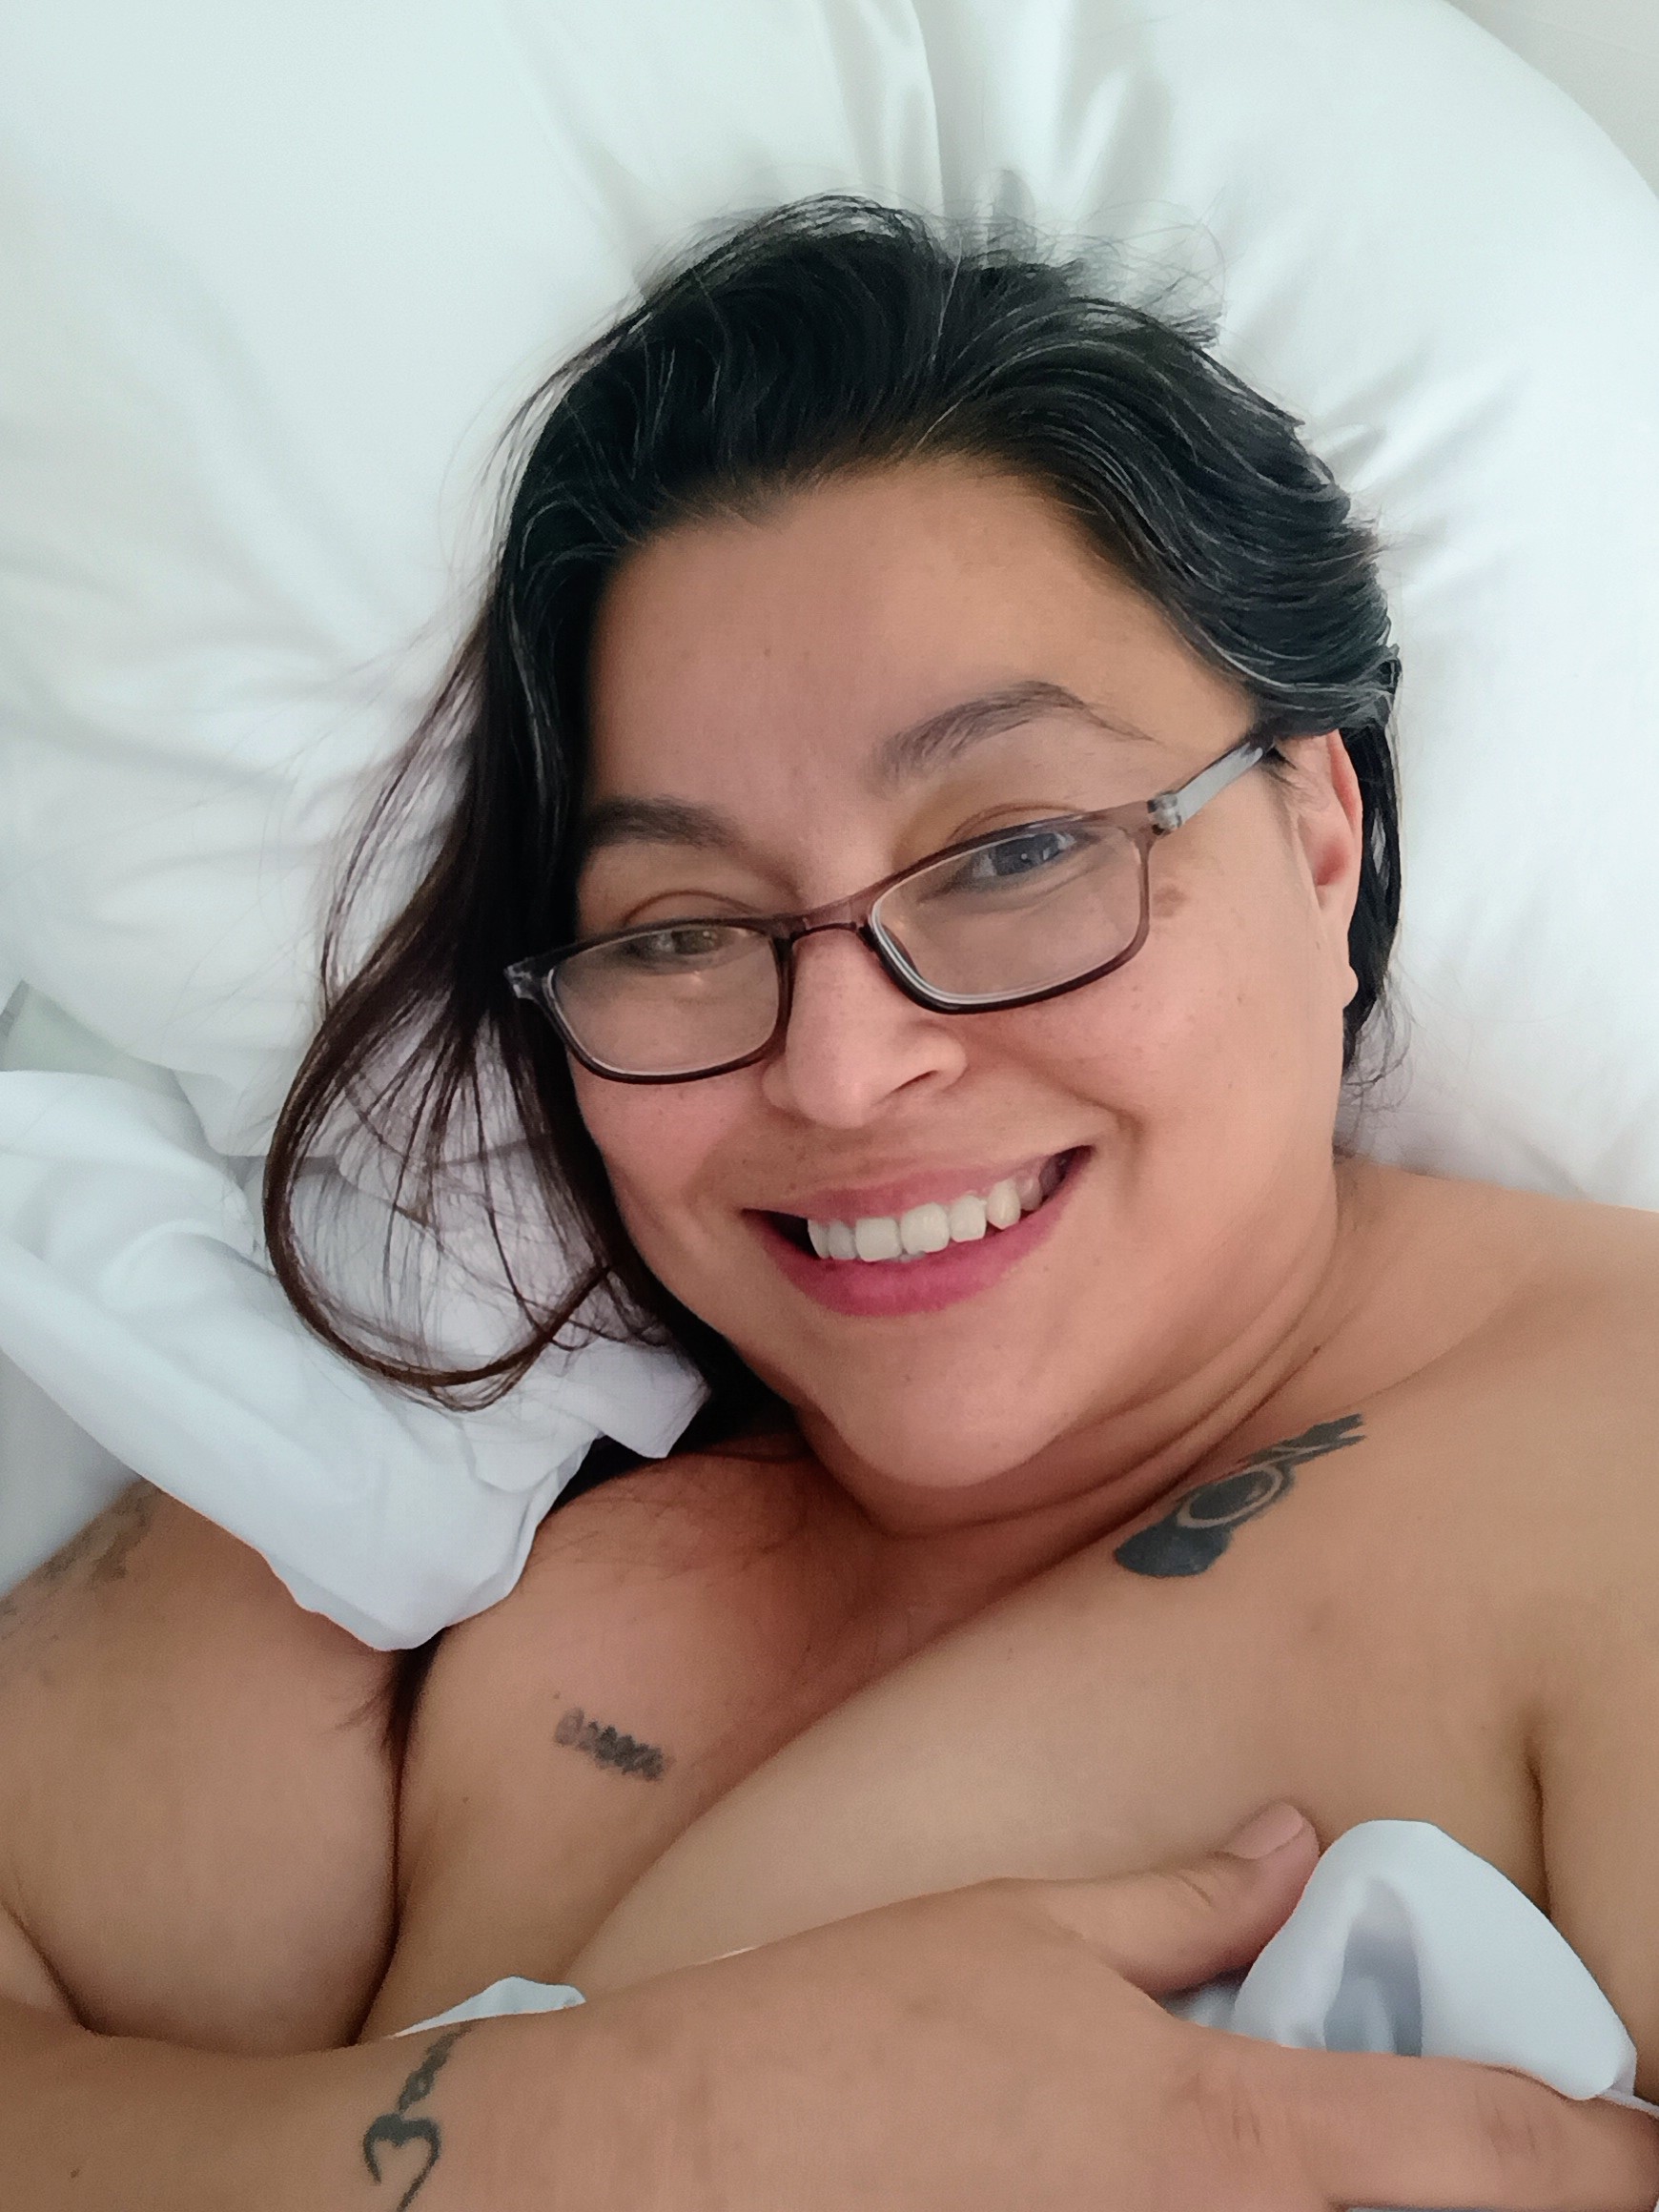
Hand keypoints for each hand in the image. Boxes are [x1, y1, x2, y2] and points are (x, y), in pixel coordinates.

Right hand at [548, 1805, 1658, 2209]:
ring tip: (1371, 2160)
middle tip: (1522, 2154)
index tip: (1649, 2133)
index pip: (1482, 2154)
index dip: (1601, 2151)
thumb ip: (1186, 1901)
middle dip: (1505, 2198)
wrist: (682, 2172)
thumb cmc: (849, 2036)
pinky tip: (1233, 2191)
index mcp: (1226, 2136)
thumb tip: (1297, 1842)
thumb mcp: (1025, 1931)